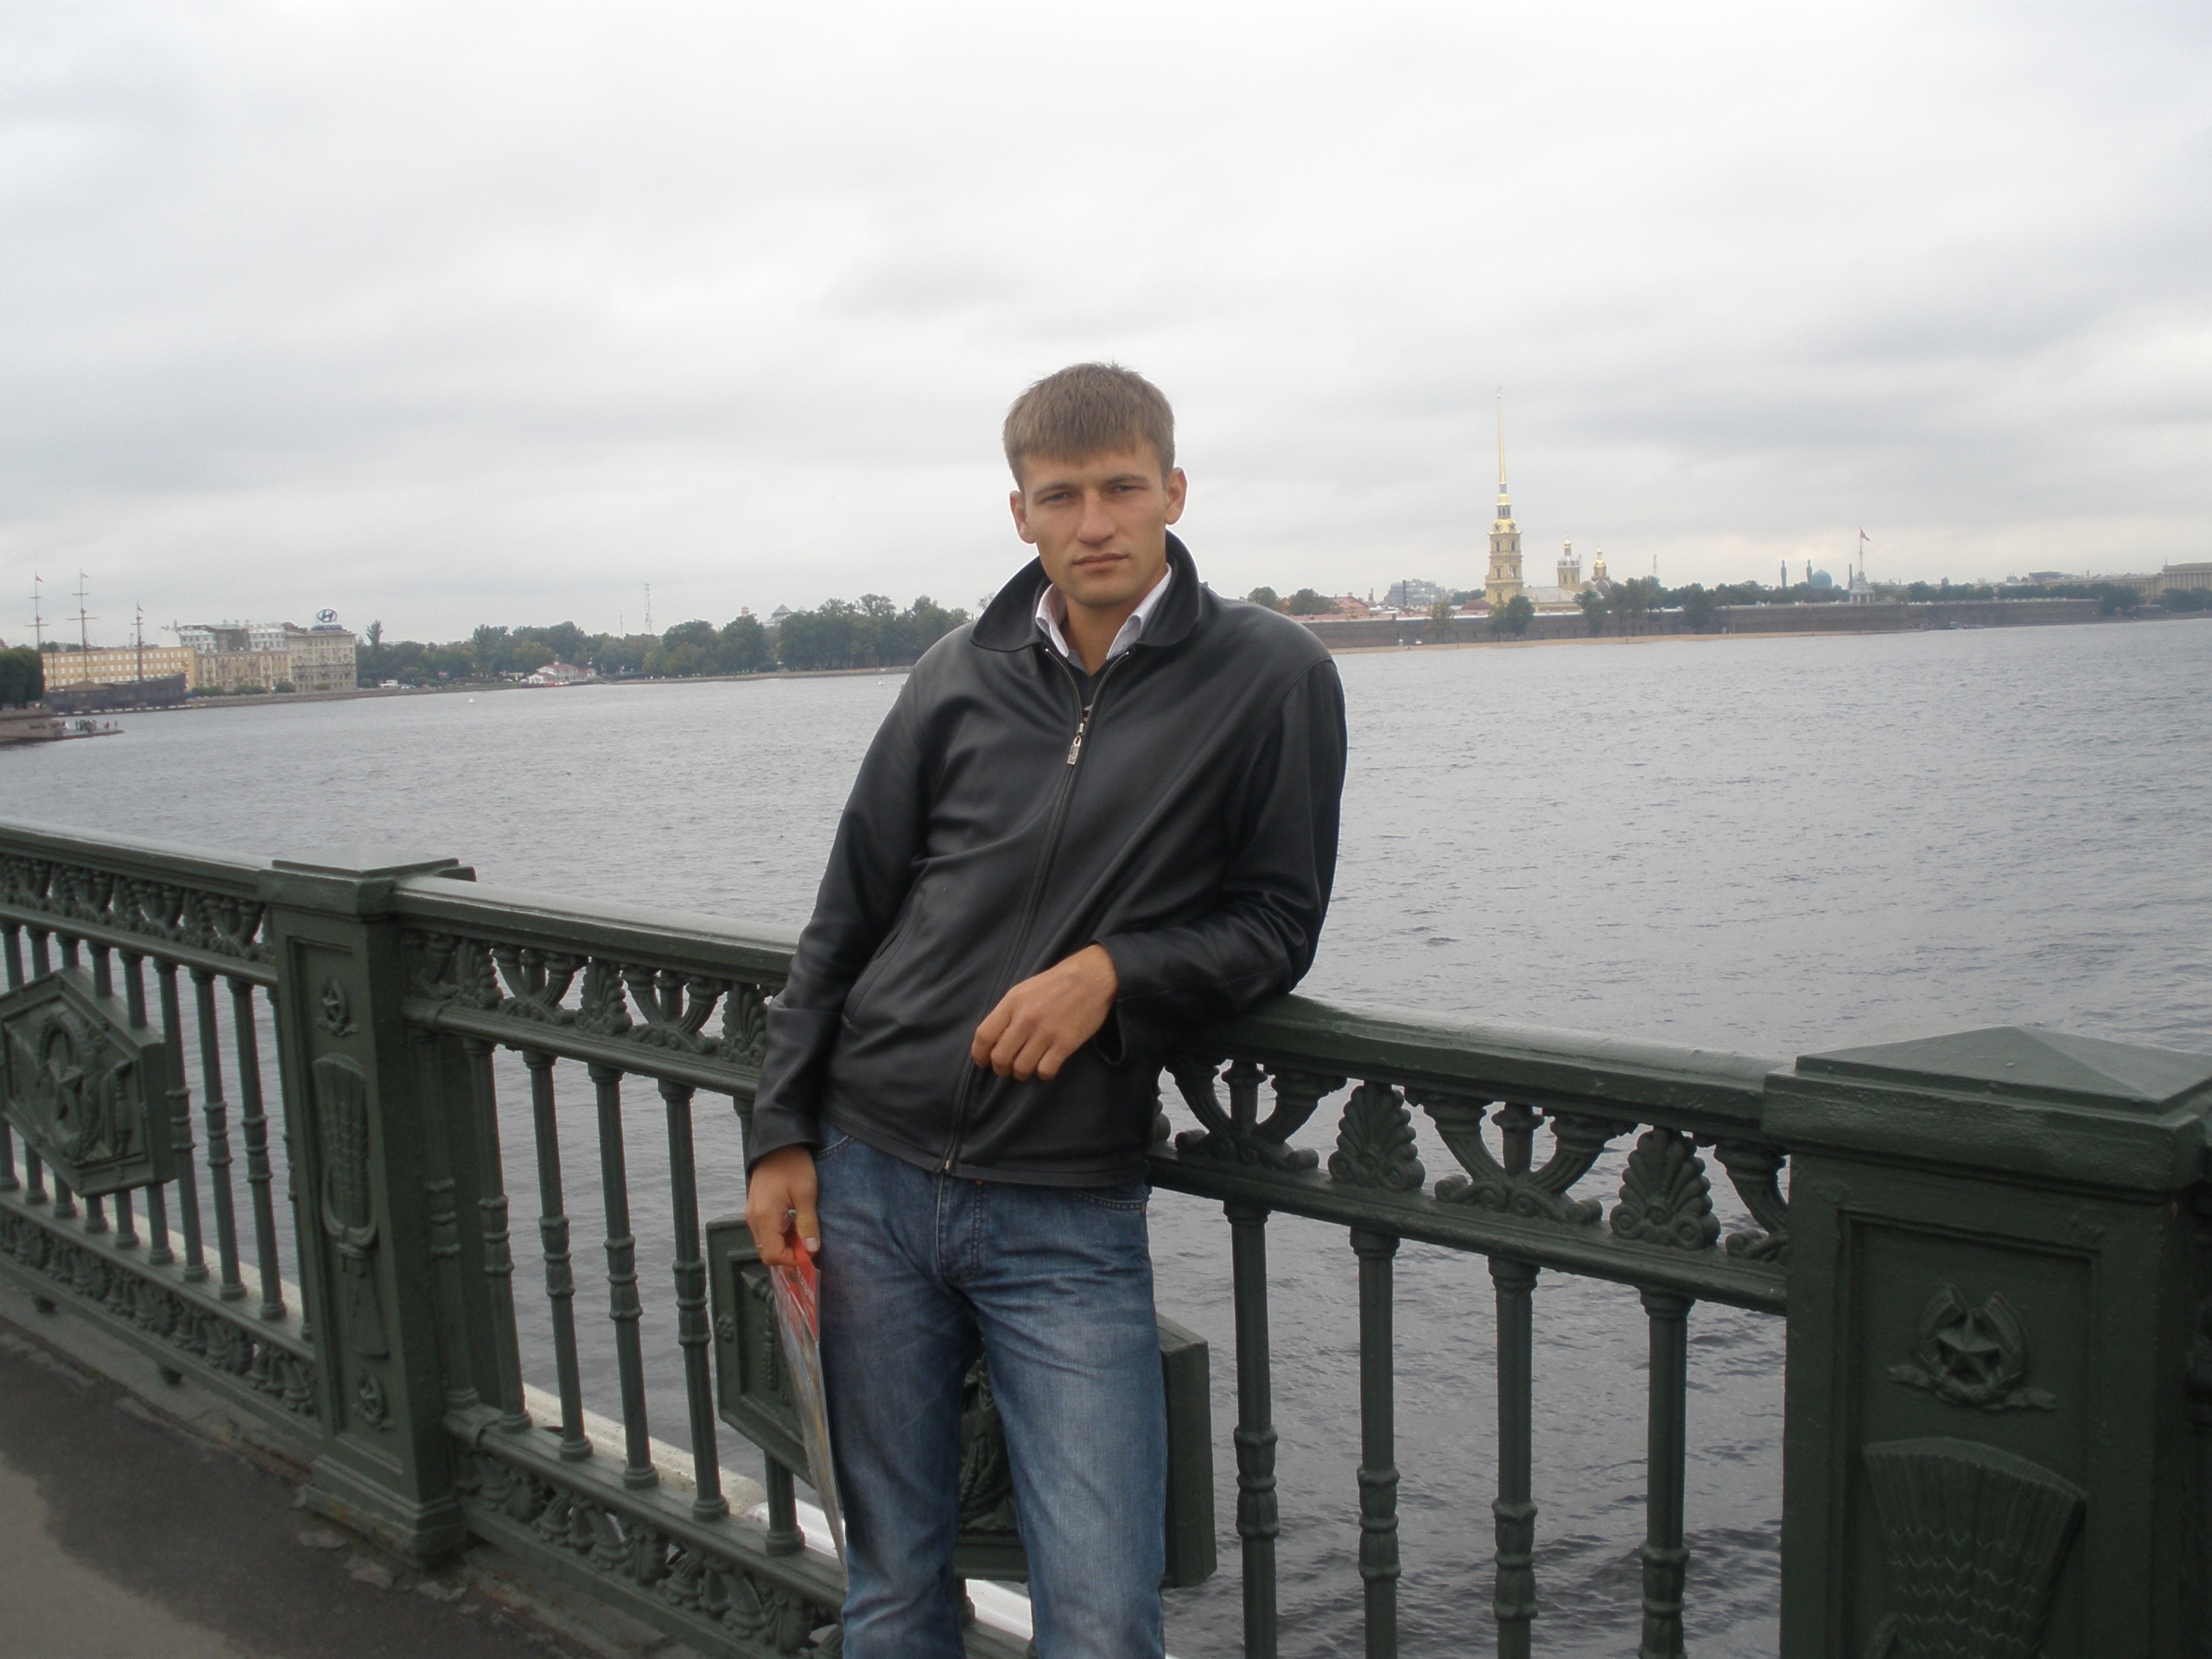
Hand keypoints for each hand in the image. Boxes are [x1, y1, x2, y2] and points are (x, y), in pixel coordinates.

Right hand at [745, 1144, 818, 1265]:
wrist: (778, 1143)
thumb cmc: (794, 1165)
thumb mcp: (806, 1194)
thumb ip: (807, 1224)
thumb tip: (811, 1250)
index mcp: (764, 1217)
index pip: (773, 1255)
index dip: (792, 1259)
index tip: (810, 1252)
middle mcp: (753, 1219)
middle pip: (767, 1253)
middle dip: (788, 1254)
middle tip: (808, 1244)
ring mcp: (751, 1215)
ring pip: (765, 1244)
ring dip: (784, 1245)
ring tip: (803, 1233)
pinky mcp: (754, 1209)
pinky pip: (764, 1232)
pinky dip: (779, 1235)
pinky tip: (793, 1224)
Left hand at [971, 944, 1118, 1080]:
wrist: (1091, 978)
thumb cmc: (1055, 983)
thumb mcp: (1024, 990)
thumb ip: (1007, 1012)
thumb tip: (994, 1040)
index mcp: (1012, 1003)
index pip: (984, 1035)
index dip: (979, 1054)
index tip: (983, 1061)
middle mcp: (1026, 1019)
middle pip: (1000, 1057)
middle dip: (1000, 1068)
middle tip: (1006, 1069)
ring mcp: (1046, 1032)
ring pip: (1021, 1068)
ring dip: (1021, 1073)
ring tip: (1026, 1069)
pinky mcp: (1065, 1043)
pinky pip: (1045, 1071)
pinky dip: (1043, 1073)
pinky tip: (1046, 1066)